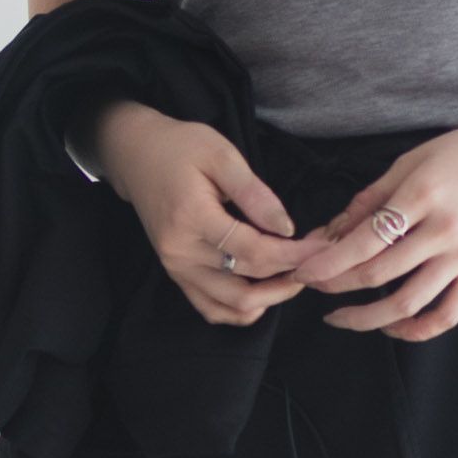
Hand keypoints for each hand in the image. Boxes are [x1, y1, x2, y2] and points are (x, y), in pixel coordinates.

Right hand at [96, 102, 333, 325]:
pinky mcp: (176, 274)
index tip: (321, 247)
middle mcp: (181, 252)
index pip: (253, 252)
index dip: (293, 255)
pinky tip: (265, 294)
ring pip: (230, 306)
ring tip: (297, 277)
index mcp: (192, 218)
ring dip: (269, 299)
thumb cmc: (181, 147)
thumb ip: (255, 194)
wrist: (137, 155)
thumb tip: (287, 229)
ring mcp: (176, 268)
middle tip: (318, 262)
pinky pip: (211, 308)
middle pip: (246, 284)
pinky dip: (241, 310)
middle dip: (289, 277)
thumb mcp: (222, 155)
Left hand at [291, 114, 457, 340]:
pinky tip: (391, 327)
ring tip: (341, 318)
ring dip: (367, 318)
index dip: (327, 262)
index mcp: (422, 196)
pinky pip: (447, 314)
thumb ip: (371, 199)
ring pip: (408, 304)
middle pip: (378, 274)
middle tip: (313, 288)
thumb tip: (331, 232)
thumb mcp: (411, 162)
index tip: (302, 271)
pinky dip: (416, 330)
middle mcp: (444, 231)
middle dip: (336, 286)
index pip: (363, 241)